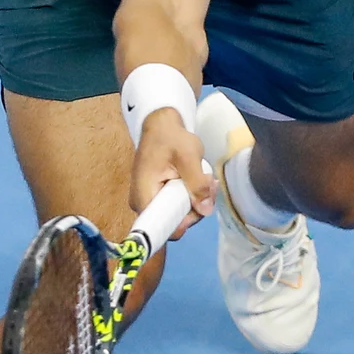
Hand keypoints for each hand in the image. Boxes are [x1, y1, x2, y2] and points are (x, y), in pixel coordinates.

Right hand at [130, 109, 214, 239]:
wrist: (160, 125)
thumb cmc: (170, 137)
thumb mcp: (188, 156)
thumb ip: (197, 184)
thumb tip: (205, 210)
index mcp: (145, 195)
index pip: (163, 228)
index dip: (185, 222)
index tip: (200, 204)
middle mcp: (143, 204)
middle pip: (173, 223)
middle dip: (195, 209)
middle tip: (210, 186)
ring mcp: (150, 201)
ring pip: (177, 215)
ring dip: (196, 201)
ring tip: (208, 180)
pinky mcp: (157, 197)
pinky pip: (176, 206)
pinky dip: (190, 197)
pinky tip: (201, 183)